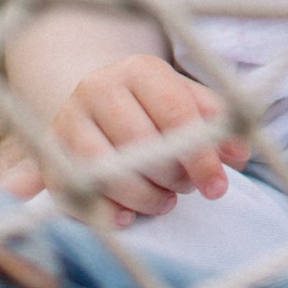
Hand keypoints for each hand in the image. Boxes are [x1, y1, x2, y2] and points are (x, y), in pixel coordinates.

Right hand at [0, 56, 243, 222]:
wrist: (99, 100)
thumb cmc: (156, 106)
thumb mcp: (190, 104)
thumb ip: (217, 124)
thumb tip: (238, 153)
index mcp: (139, 69)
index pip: (175, 112)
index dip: (201, 155)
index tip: (218, 188)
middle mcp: (97, 87)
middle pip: (139, 143)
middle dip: (171, 176)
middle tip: (184, 187)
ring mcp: (67, 119)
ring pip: (104, 169)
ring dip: (142, 197)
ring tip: (163, 201)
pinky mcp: (49, 152)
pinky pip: (73, 190)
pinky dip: (102, 210)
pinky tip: (125, 218)